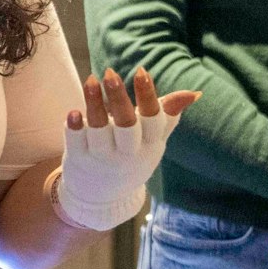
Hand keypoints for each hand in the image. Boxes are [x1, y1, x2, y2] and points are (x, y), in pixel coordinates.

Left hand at [55, 68, 199, 230]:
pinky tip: (73, 113)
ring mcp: (102, 158)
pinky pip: (76, 144)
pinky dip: (74, 129)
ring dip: (94, 106)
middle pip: (126, 126)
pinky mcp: (79, 160)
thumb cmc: (131, 157)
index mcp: (150, 144)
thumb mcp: (153, 142)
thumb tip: (194, 93)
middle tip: (110, 73)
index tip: (142, 71)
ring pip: (99, 131)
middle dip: (119, 100)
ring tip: (91, 81)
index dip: (148, 97)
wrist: (102, 197)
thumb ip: (168, 116)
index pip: (153, 120)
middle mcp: (128, 153)